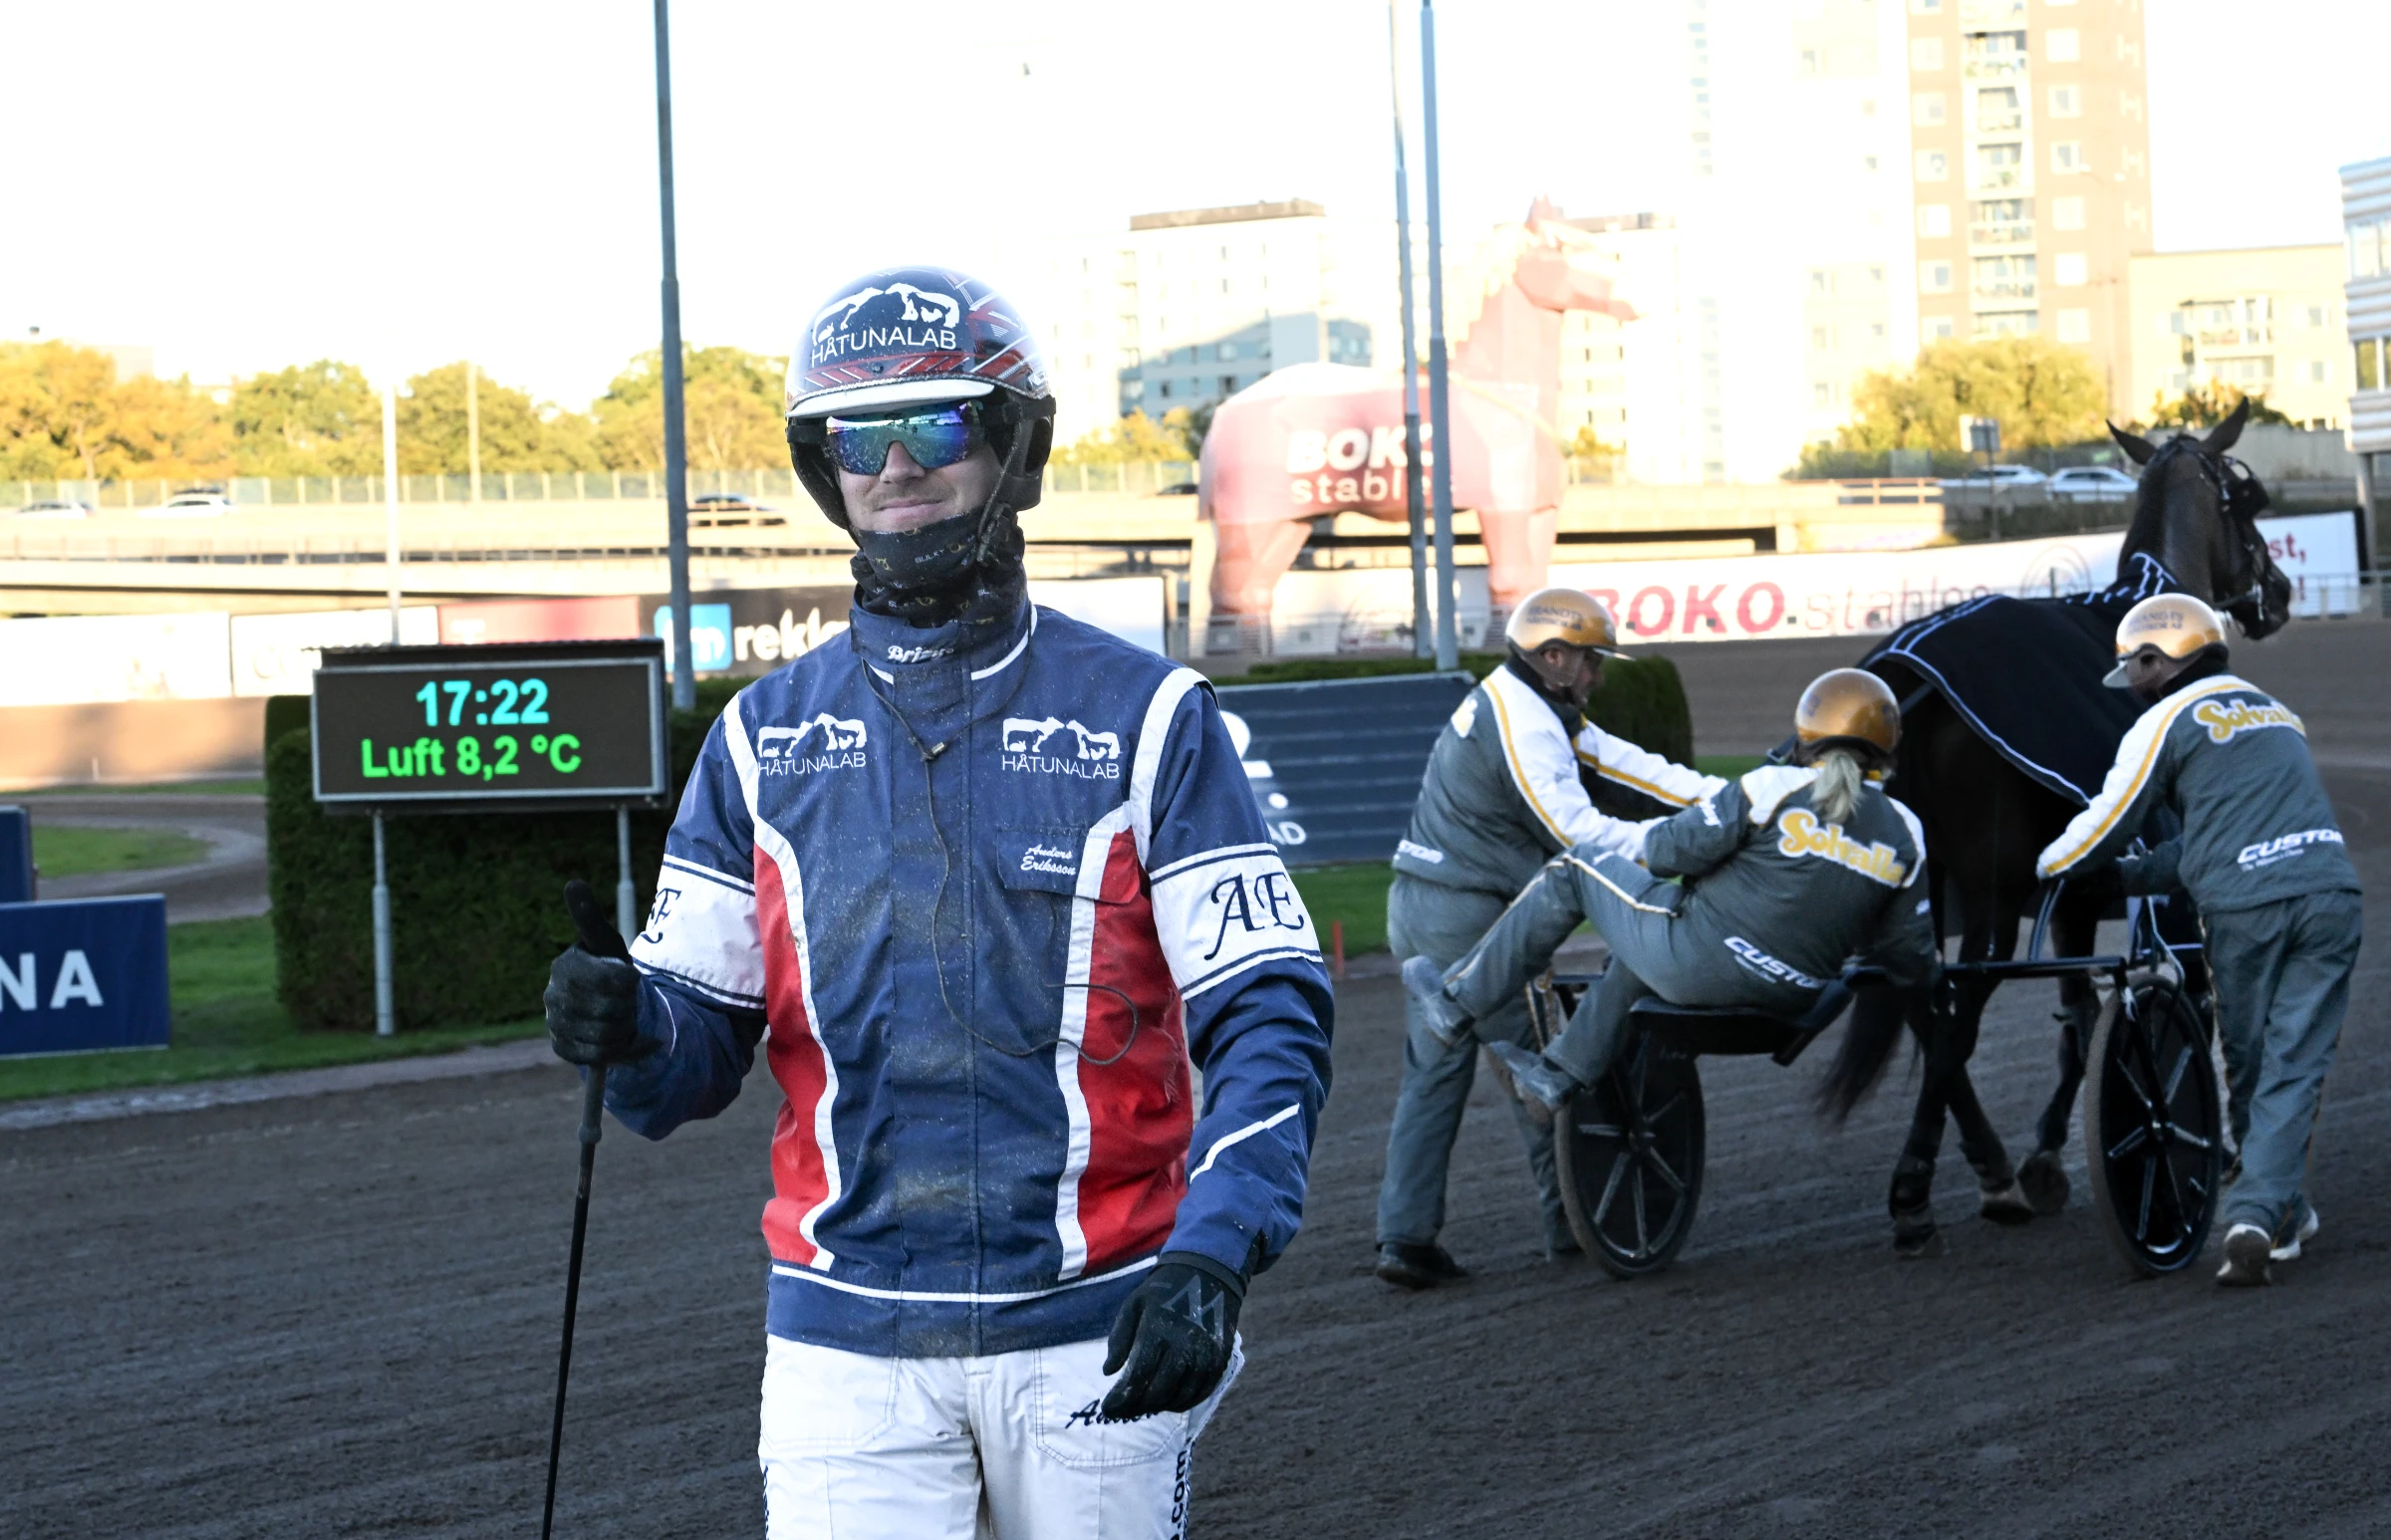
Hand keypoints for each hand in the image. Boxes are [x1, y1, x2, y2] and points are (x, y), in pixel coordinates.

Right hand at [543, 880, 649, 1066]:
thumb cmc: (607, 967)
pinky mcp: (562, 1047)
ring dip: (624, 1028)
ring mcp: (555, 1023)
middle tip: (627, 1000)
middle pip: (610, 1011)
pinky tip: (614, 1036)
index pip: (614, 980)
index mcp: (565, 965)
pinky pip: (596, 1055)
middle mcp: (553, 995)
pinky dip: (615, 1048)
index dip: (630, 982)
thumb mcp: (606, 942)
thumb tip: (573, 883)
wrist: (607, 1003)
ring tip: (621, 1017)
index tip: (630, 976)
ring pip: (605, 1035)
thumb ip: (589, 916)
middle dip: (628, 1007)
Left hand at [1100, 1257, 1241, 1420]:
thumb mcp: (1134, 1304)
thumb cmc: (1163, 1291)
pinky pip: (1200, 1393)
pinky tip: (1168, 1402)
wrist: (1207, 1274)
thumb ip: (1119, 1338)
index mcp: (1159, 1331)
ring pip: (1179, 1397)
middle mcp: (1184, 1346)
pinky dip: (1183, 1403)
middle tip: (1122, 1412)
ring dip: (1158, 1407)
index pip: (1138, 1377)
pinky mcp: (1220, 1360)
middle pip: (1158, 1392)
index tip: (1107, 1409)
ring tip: (1142, 1407)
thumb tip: (1108, 1372)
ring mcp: (1205, 1355)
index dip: (1121, 1399)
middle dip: (1136, 1408)